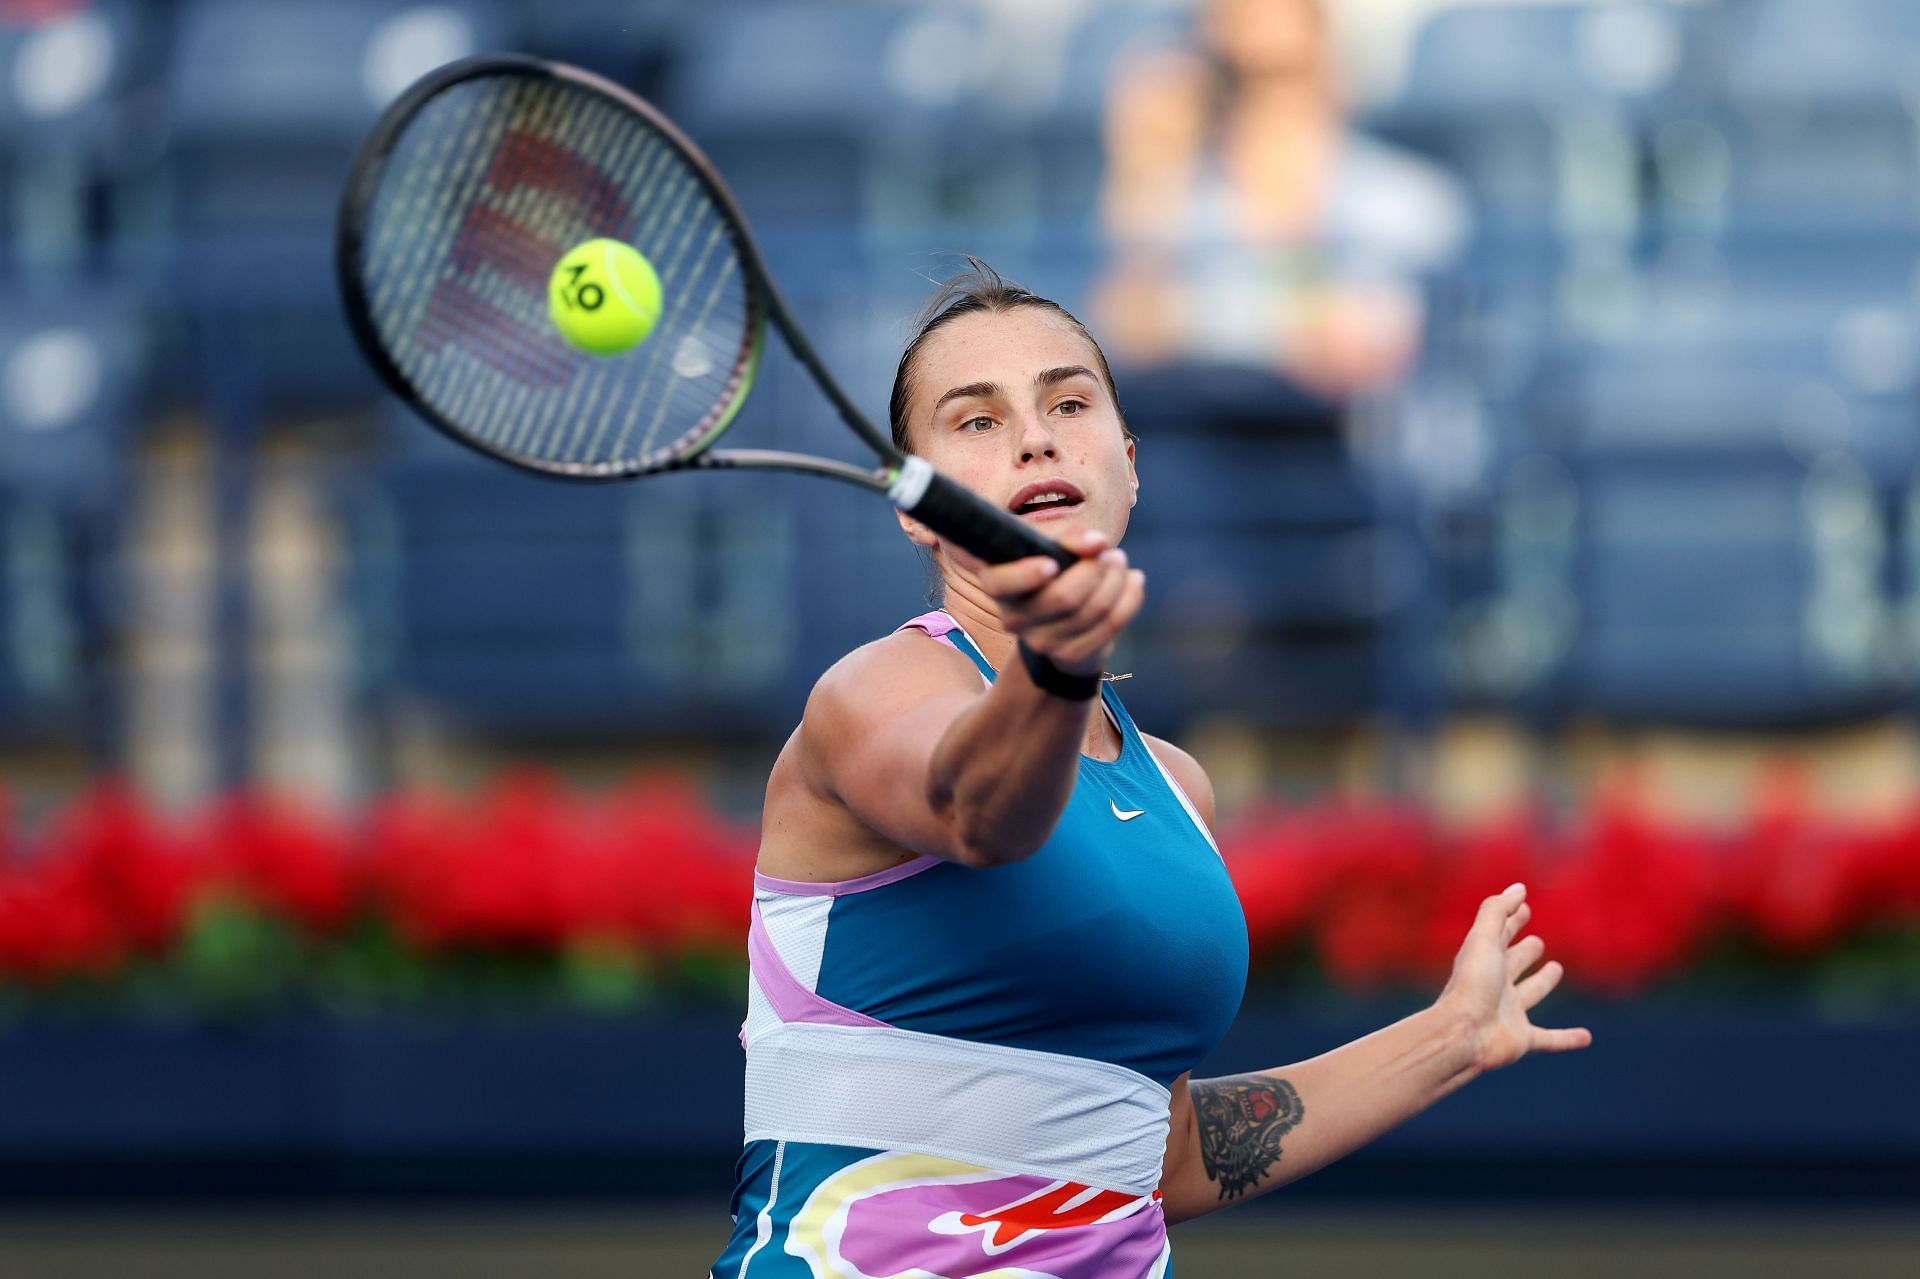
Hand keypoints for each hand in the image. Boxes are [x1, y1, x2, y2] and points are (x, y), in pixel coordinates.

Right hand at [977, 528, 1145, 676]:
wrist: (1063, 616)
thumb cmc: (1054, 566)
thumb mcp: (1054, 544)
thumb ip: (1071, 536)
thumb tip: (1097, 544)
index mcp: (999, 584)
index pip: (1001, 582)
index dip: (1026, 575)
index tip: (1051, 565)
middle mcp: (1014, 618)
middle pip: (1064, 597)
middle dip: (1096, 569)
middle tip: (1109, 553)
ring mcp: (1041, 642)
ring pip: (1094, 610)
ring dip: (1117, 579)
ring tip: (1119, 562)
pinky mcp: (1070, 655)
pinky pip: (1111, 625)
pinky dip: (1130, 598)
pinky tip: (1134, 581)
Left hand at [1435, 883, 1591, 1073]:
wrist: (1462, 1034)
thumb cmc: (1472, 984)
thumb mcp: (1483, 939)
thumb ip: (1498, 910)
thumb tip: (1519, 887)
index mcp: (1484, 959)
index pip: (1499, 934)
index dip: (1511, 918)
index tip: (1524, 905)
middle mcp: (1495, 984)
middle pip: (1513, 963)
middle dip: (1524, 952)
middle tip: (1536, 942)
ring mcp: (1508, 1012)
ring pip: (1530, 994)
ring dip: (1542, 983)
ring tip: (1556, 969)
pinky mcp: (1522, 1039)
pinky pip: (1550, 1039)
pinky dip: (1567, 1038)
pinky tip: (1586, 1038)